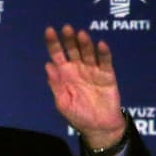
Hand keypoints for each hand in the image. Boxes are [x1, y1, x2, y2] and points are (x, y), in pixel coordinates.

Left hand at [44, 25, 125, 148]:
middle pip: (73, 50)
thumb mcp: (62, 102)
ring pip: (88, 53)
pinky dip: (103, 53)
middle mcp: (78, 69)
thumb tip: (47, 65)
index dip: (53, 43)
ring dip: (85, 44)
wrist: (98, 127)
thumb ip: (56, 84)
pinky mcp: (107, 75)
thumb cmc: (77, 115)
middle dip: (69, 40)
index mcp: (64, 74)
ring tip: (81, 34)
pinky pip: (105, 62)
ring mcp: (93, 70)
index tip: (49, 30)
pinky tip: (100, 44)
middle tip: (66, 28)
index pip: (57, 55)